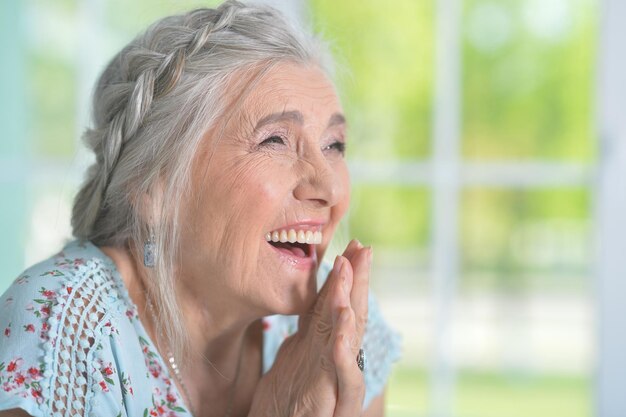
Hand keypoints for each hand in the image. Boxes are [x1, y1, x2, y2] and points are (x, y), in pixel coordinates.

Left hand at [248, 240, 371, 416]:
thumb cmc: (285, 406)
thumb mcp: (292, 360)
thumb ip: (305, 334)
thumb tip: (311, 304)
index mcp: (323, 350)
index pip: (335, 307)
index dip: (342, 277)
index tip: (349, 246)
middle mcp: (335, 365)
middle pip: (350, 317)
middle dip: (356, 281)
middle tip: (362, 247)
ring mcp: (337, 387)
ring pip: (351, 343)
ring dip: (349, 304)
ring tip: (349, 271)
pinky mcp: (334, 410)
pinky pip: (346, 380)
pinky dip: (346, 352)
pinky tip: (346, 324)